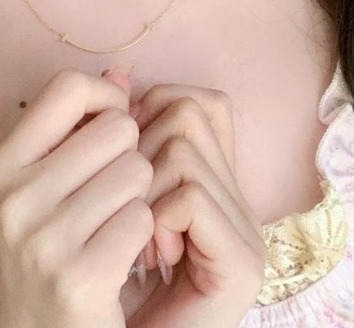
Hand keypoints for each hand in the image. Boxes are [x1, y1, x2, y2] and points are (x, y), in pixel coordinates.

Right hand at [0, 67, 154, 327]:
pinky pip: (142, 218)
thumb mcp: (44, 184)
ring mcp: (41, 239)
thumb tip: (122, 72)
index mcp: (0, 166)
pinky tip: (123, 256)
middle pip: (115, 128)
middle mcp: (11, 198)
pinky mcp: (78, 277)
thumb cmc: (50, 250)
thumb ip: (78, 126)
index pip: (67, 87)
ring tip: (115, 224)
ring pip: (135, 171)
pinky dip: (144, 235)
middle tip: (112, 194)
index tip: (113, 126)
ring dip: (139, 197)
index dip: (106, 98)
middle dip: (129, 156)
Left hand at [125, 83, 266, 327]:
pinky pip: (190, 198)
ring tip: (136, 237)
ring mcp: (248, 234)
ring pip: (184, 151)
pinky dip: (156, 220)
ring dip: (143, 190)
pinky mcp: (242, 266)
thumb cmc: (104, 280)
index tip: (123, 155)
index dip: (155, 110)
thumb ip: (120, 140)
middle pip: (189, 112)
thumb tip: (115, 74)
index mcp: (217, 182)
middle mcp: (242, 202)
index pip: (203, 100)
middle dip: (140, 149)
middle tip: (126, 206)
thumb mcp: (108, 195)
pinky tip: (148, 258)